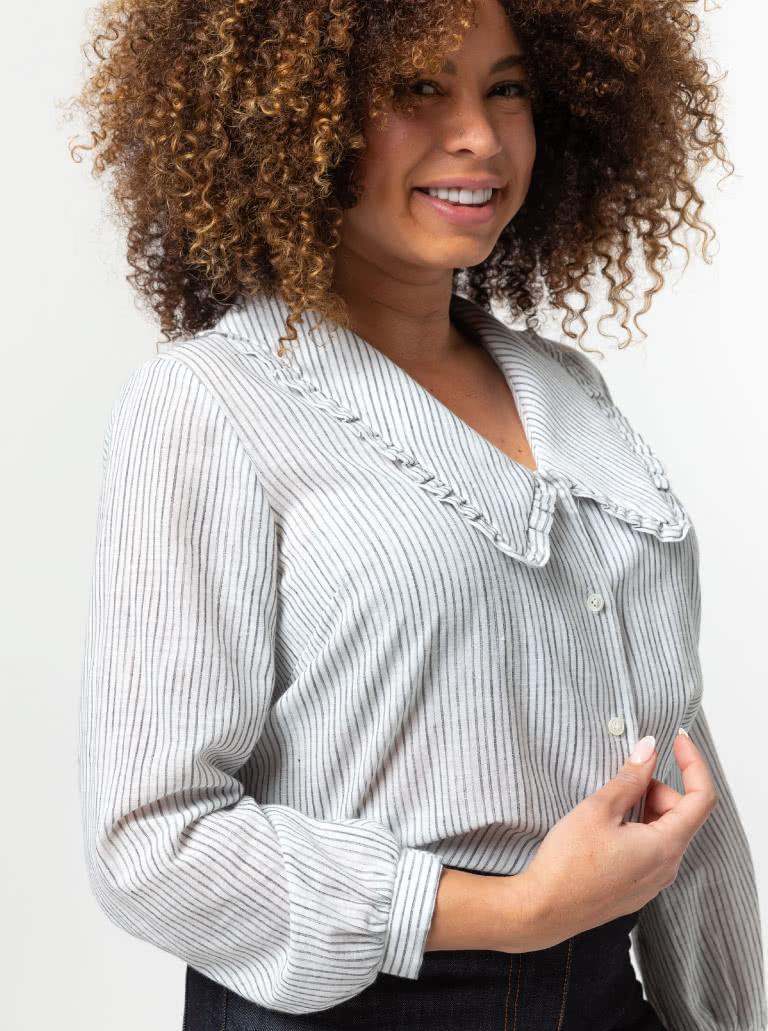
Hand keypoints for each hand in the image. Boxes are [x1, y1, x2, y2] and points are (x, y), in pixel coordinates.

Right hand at [507, 730, 717, 951]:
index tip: (677, 742)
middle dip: (657, 788)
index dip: (693, 764)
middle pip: (681, 814)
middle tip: (623, 780)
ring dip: (645, 809)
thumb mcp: (598, 810)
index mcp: (665, 846)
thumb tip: (649, 751)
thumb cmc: (568, 862)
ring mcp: (653, 882)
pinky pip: (651, 850)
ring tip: (608, 806)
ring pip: (665, 832)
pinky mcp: (637, 888)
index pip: (701, 798)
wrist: (545, 910)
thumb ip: (630, 778)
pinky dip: (638, 829)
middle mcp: (667, 868)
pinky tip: (606, 828)